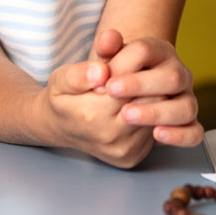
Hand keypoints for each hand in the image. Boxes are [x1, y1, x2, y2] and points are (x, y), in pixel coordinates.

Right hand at [40, 29, 154, 167]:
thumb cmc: (63, 99)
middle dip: (145, 81)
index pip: (129, 83)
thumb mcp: (61, 79)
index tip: (127, 57)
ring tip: (139, 86)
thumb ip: (79, 73)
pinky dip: (150, 114)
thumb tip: (101, 72)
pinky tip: (138, 104)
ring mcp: (123, 150)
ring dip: (152, 97)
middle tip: (139, 70)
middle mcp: (110, 137)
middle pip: (148, 99)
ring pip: (154, 114)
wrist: (61, 128)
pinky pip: (153, 129)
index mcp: (91, 115)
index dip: (131, 66)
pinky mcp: (133, 157)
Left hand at [98, 29, 203, 147]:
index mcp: (160, 51)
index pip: (146, 50)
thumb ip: (103, 54)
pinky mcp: (188, 124)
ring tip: (127, 115)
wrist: (124, 96)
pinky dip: (178, 135)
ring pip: (185, 107)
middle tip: (112, 91)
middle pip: (173, 77)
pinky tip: (156, 134)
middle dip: (141, 85)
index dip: (124, 63)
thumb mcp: (106, 60)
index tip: (104, 80)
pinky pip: (194, 132)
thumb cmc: (116, 74)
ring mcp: (186, 99)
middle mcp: (179, 74)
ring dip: (156, 112)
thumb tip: (98, 71)